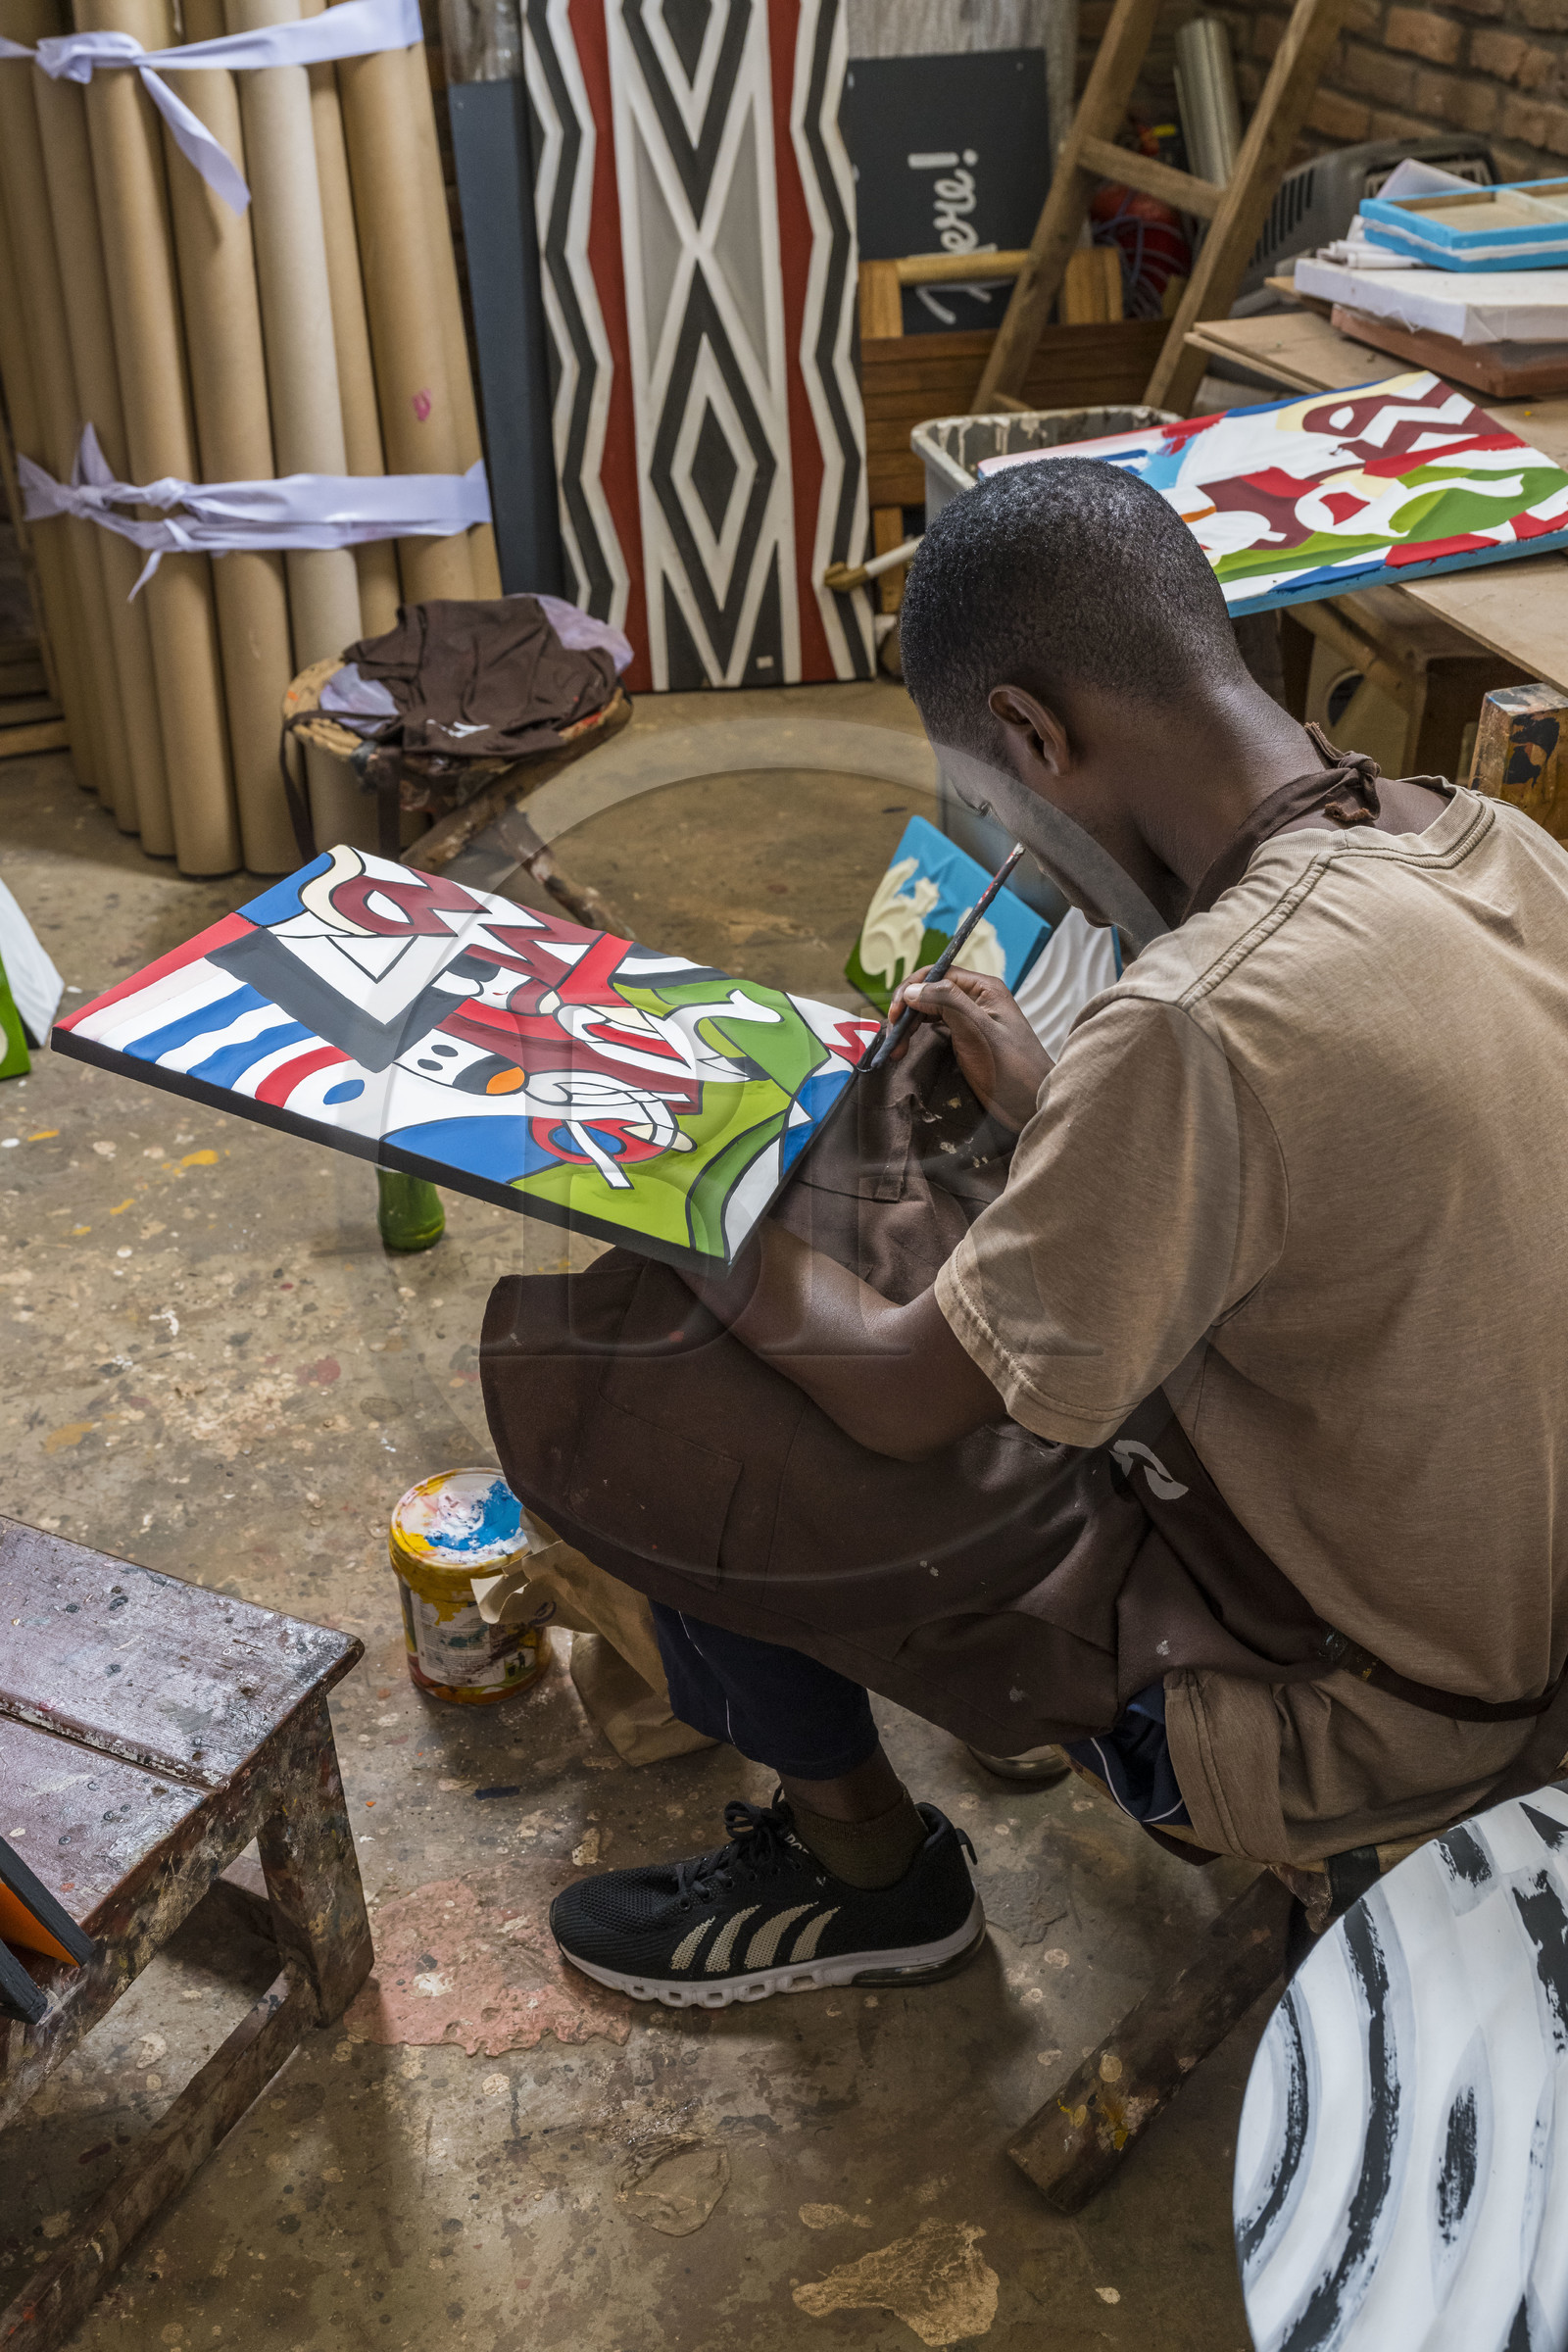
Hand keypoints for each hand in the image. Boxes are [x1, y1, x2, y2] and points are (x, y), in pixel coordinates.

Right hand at [887, 966, 1051, 1130]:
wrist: (1031, 1105)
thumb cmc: (1013, 1069)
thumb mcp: (979, 1031)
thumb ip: (948, 1003)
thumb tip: (913, 990)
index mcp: (984, 989)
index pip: (939, 974)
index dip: (913, 989)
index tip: (895, 1013)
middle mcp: (976, 999)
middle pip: (930, 991)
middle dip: (907, 1009)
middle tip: (892, 1034)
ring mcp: (970, 1019)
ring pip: (929, 1010)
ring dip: (908, 1024)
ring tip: (896, 1047)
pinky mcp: (965, 1039)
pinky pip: (935, 1027)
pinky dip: (917, 1035)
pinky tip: (906, 1048)